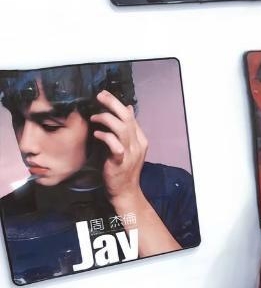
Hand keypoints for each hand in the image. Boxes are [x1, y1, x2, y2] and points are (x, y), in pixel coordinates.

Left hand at [91, 90, 147, 205]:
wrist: (125, 191)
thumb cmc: (124, 169)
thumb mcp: (129, 146)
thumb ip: (128, 129)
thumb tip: (127, 108)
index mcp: (140, 139)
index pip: (130, 116)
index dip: (117, 104)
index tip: (104, 96)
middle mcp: (137, 144)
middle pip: (127, 118)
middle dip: (112, 104)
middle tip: (100, 96)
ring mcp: (130, 153)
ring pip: (122, 128)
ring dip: (106, 119)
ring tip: (94, 117)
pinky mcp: (120, 162)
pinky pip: (114, 144)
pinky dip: (105, 136)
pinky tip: (96, 134)